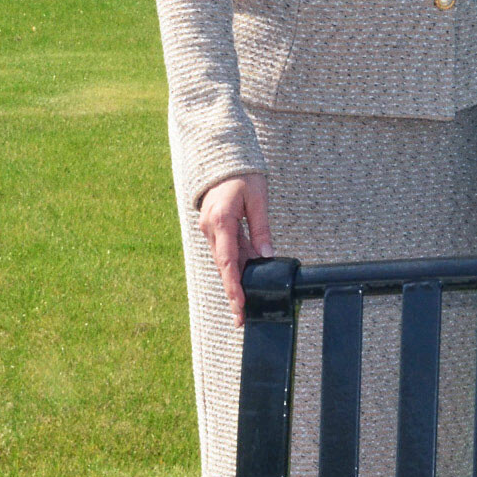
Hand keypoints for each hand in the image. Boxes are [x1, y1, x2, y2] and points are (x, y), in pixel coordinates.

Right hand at [198, 172, 272, 326]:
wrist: (222, 159)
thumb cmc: (242, 174)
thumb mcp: (258, 198)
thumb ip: (261, 228)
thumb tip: (266, 255)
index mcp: (221, 220)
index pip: (228, 260)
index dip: (234, 285)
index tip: (240, 304)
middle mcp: (210, 228)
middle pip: (224, 267)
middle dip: (233, 293)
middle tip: (241, 318)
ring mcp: (210, 229)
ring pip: (224, 261)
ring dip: (234, 282)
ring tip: (242, 307)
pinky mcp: (214, 228)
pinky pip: (225, 251)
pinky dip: (235, 266)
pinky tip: (244, 282)